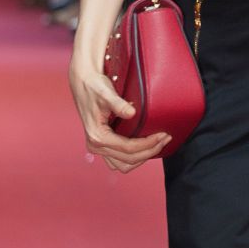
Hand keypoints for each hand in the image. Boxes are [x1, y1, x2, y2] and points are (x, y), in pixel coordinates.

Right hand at [69, 54, 171, 172]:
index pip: (128, 148)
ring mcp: (98, 147)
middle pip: (128, 160)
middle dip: (149, 151)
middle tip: (165, 139)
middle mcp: (96, 145)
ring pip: (123, 165)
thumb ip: (118, 104)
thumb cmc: (94, 86)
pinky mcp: (102, 144)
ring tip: (157, 144)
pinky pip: (119, 159)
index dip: (148, 144)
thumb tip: (132, 112)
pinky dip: (133, 157)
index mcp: (97, 136)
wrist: (83, 82)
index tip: (163, 135)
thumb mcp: (106, 93)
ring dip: (141, 158)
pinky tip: (145, 146)